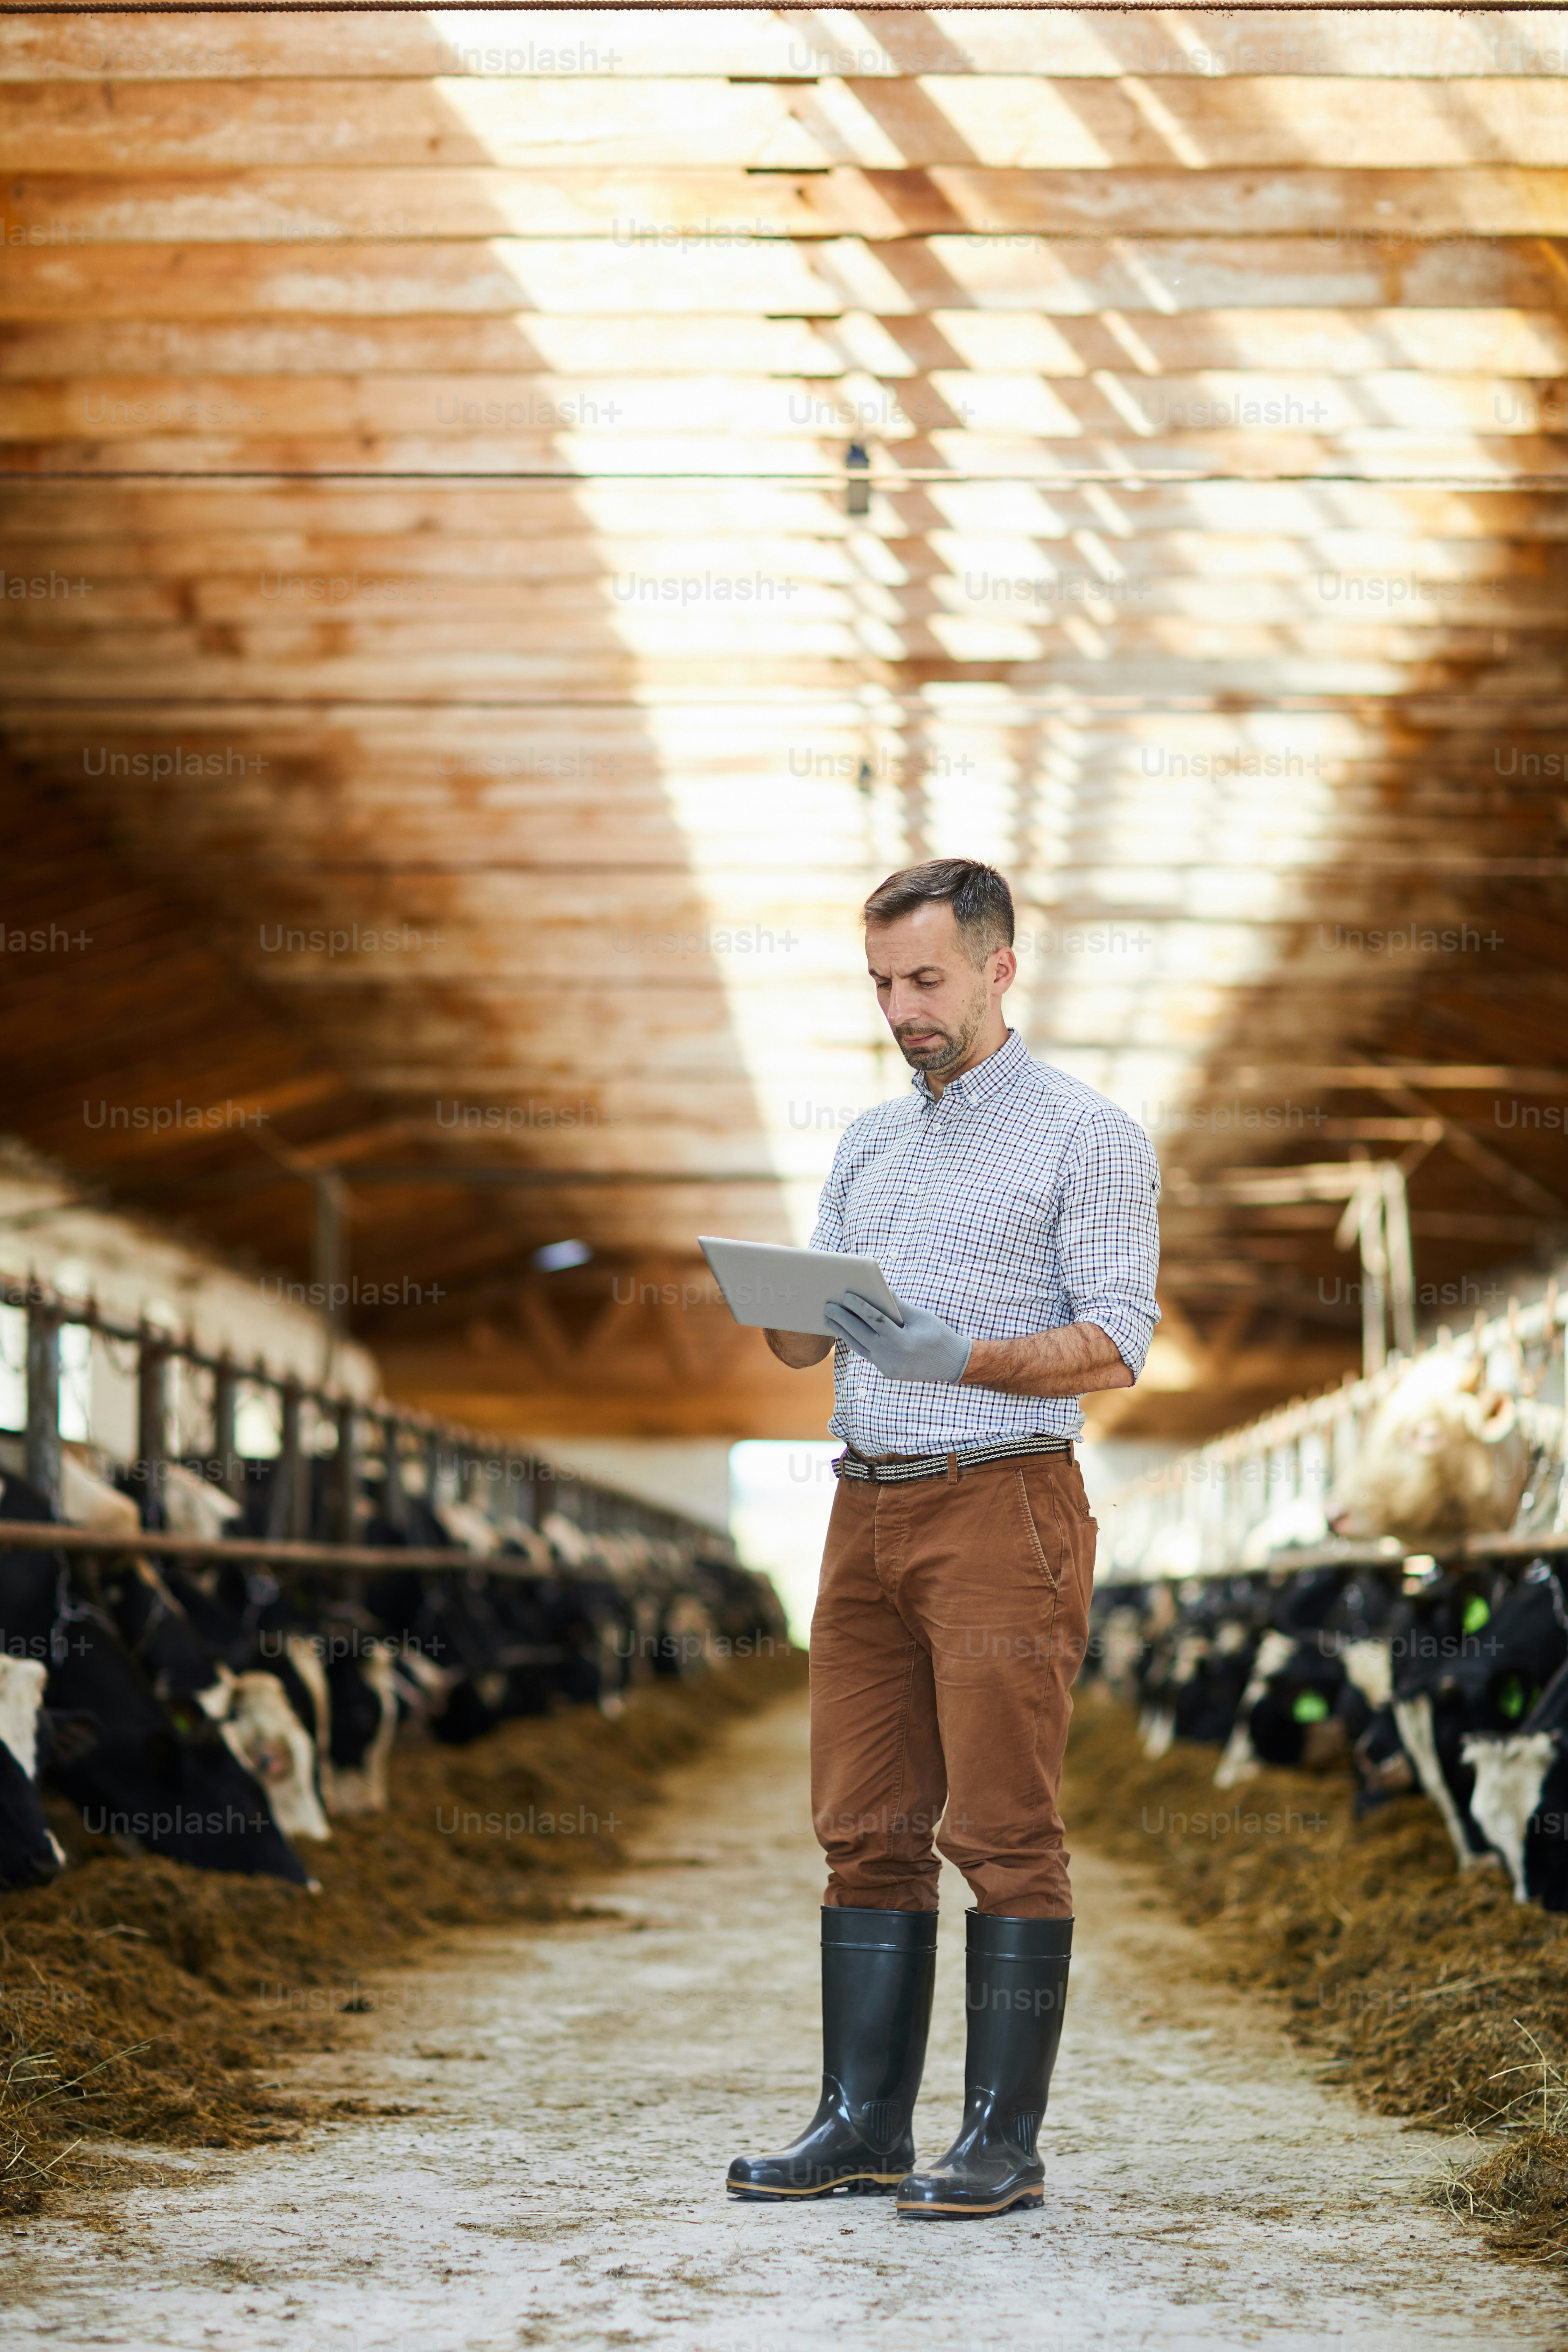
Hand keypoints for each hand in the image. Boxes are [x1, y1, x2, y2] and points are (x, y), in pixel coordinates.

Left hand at [823, 1291, 972, 1383]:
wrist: (952, 1364)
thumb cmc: (938, 1335)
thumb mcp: (921, 1317)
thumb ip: (898, 1305)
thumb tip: (879, 1288)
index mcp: (902, 1342)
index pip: (875, 1320)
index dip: (859, 1306)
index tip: (846, 1295)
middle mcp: (891, 1357)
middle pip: (860, 1334)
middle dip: (842, 1319)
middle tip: (827, 1306)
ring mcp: (887, 1367)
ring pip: (858, 1347)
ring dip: (843, 1332)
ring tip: (829, 1318)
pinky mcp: (886, 1371)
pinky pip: (866, 1354)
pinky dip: (855, 1341)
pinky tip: (845, 1331)